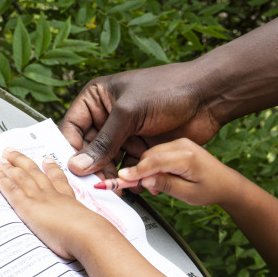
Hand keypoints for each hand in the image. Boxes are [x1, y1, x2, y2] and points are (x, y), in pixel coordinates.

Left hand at [0, 148, 107, 260]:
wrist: (87, 235)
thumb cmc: (90, 237)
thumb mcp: (92, 229)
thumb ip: (88, 228)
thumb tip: (96, 235)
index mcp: (69, 201)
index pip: (60, 182)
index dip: (53, 169)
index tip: (47, 161)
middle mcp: (53, 195)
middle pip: (36, 173)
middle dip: (24, 161)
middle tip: (14, 153)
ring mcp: (40, 198)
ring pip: (22, 177)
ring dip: (11, 165)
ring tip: (2, 157)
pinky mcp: (28, 206)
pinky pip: (11, 189)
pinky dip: (2, 179)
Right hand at [60, 63, 221, 176]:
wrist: (207, 97)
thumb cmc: (167, 90)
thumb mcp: (129, 114)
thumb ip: (104, 142)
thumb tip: (78, 164)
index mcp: (97, 98)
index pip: (73, 129)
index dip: (70, 150)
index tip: (73, 172)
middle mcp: (109, 117)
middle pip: (89, 150)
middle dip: (92, 168)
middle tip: (95, 185)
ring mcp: (126, 134)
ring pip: (109, 162)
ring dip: (112, 175)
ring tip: (117, 186)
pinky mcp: (143, 148)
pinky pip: (129, 168)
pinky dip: (131, 178)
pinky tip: (135, 183)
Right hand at [110, 139, 251, 207]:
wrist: (227, 183)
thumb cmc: (213, 189)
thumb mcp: (188, 194)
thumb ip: (166, 185)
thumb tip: (144, 182)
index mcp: (186, 156)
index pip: (153, 162)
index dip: (135, 172)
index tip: (121, 179)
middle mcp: (182, 145)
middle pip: (149, 157)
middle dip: (140, 173)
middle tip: (138, 190)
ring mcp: (179, 143)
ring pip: (151, 155)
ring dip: (147, 171)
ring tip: (157, 189)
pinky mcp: (178, 145)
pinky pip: (158, 154)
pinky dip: (154, 167)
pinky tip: (160, 179)